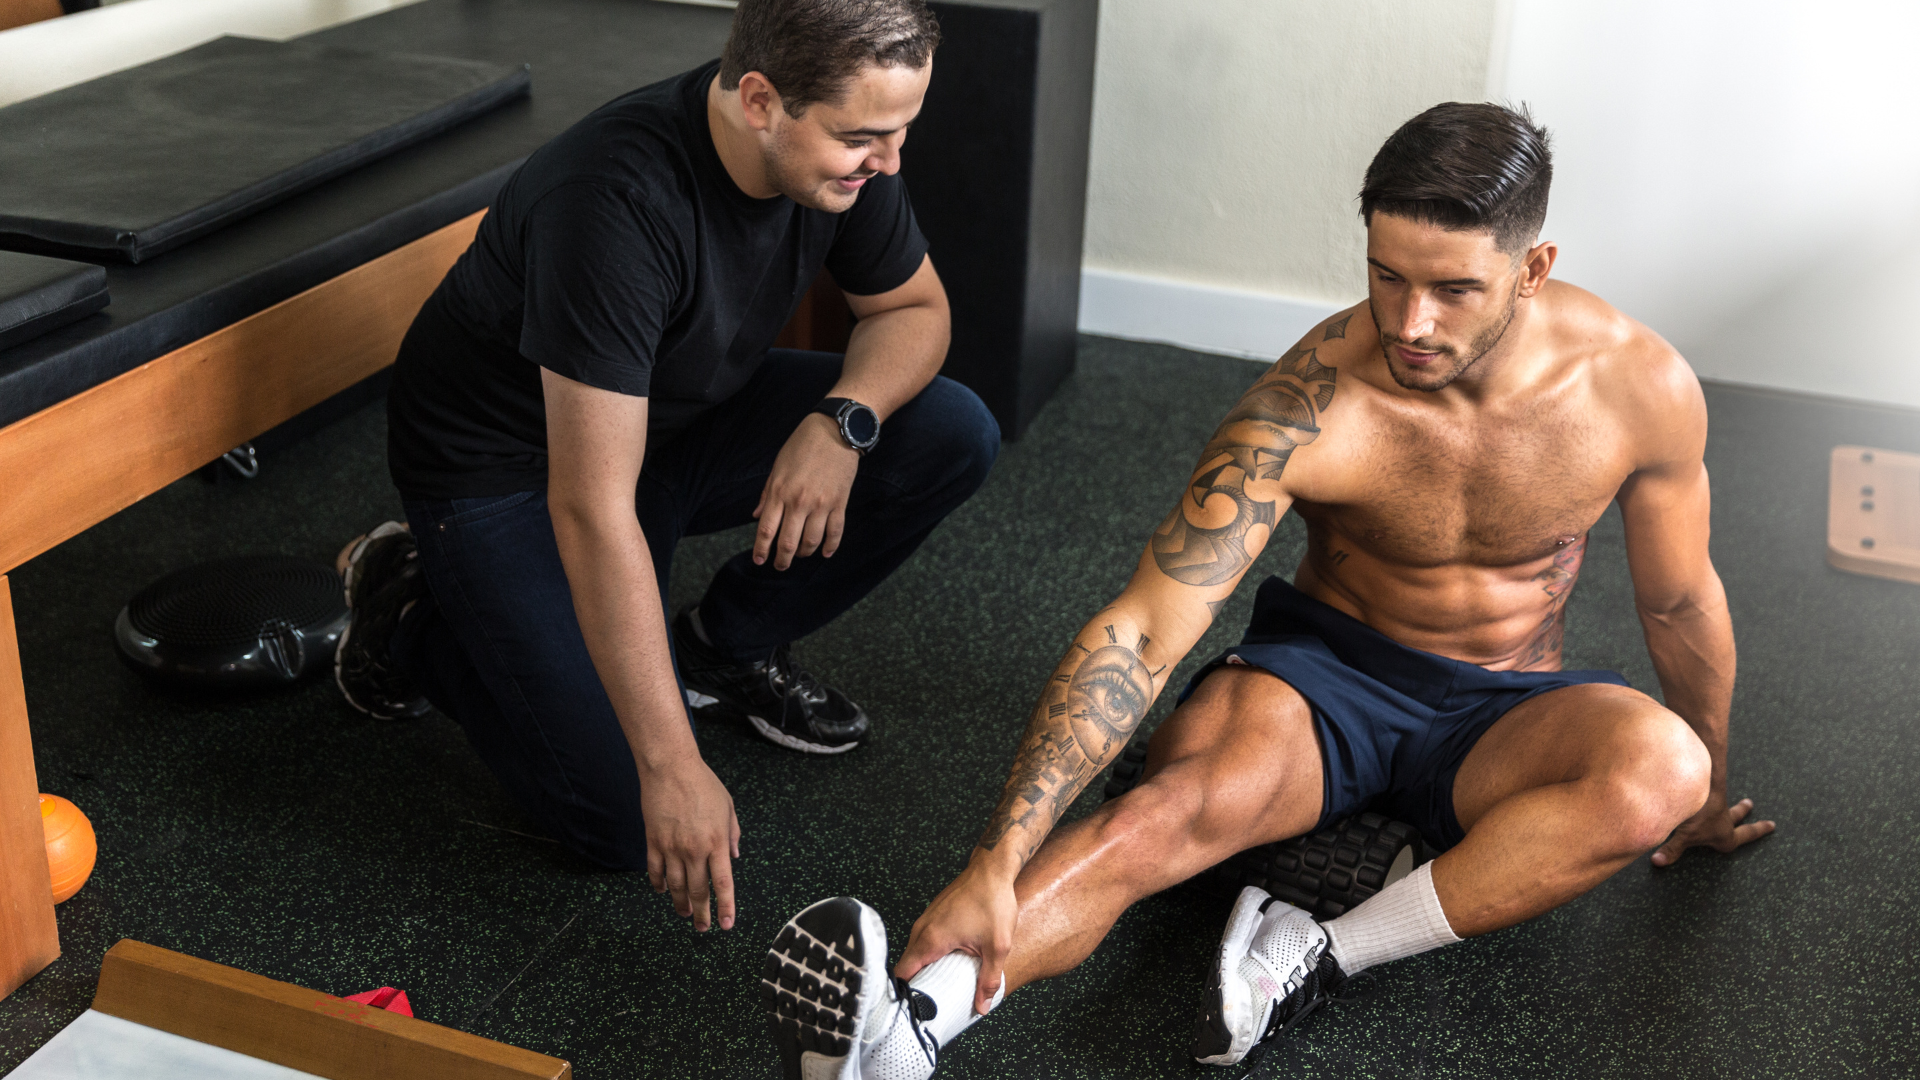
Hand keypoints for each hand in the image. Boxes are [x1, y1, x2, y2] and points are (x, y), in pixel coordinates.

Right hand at [639, 757, 740, 929]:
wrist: (671, 768)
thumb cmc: (703, 783)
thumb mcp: (728, 806)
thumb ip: (732, 834)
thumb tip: (733, 857)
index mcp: (717, 841)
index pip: (723, 884)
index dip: (725, 907)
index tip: (726, 924)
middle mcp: (695, 849)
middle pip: (698, 891)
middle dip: (702, 913)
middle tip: (703, 927)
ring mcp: (672, 847)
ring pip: (675, 886)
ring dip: (680, 904)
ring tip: (685, 913)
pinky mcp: (653, 841)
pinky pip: (655, 871)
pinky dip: (658, 885)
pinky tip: (662, 892)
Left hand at [753, 413, 859, 570]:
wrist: (835, 431)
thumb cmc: (802, 445)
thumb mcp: (778, 467)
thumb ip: (767, 494)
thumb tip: (757, 515)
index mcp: (780, 492)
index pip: (766, 529)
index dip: (761, 549)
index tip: (760, 560)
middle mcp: (799, 502)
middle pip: (788, 543)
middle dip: (782, 560)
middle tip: (781, 566)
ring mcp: (821, 504)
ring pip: (811, 542)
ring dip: (804, 554)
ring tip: (801, 555)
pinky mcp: (839, 503)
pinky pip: (835, 532)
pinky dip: (830, 546)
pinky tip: (826, 553)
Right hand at [894, 860, 1017, 1016]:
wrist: (992, 869)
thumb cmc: (993, 902)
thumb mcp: (997, 946)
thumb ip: (988, 979)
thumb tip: (981, 1006)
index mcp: (931, 940)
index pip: (903, 973)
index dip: (905, 993)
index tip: (914, 1007)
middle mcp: (922, 929)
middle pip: (908, 965)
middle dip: (916, 984)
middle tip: (931, 1003)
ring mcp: (926, 920)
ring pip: (916, 952)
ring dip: (924, 968)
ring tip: (940, 986)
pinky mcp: (933, 915)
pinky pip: (924, 940)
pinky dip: (930, 954)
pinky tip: (947, 962)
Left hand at [1651, 793, 1773, 866]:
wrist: (1696, 790)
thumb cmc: (1694, 818)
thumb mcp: (1682, 837)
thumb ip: (1671, 849)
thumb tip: (1657, 862)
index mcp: (1724, 835)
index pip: (1745, 835)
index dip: (1758, 831)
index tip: (1771, 824)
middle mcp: (1724, 818)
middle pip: (1736, 815)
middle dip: (1743, 811)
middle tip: (1749, 803)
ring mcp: (1718, 802)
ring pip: (1725, 799)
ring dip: (1726, 796)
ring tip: (1731, 792)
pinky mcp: (1709, 787)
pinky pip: (1712, 785)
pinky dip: (1710, 783)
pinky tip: (1701, 777)